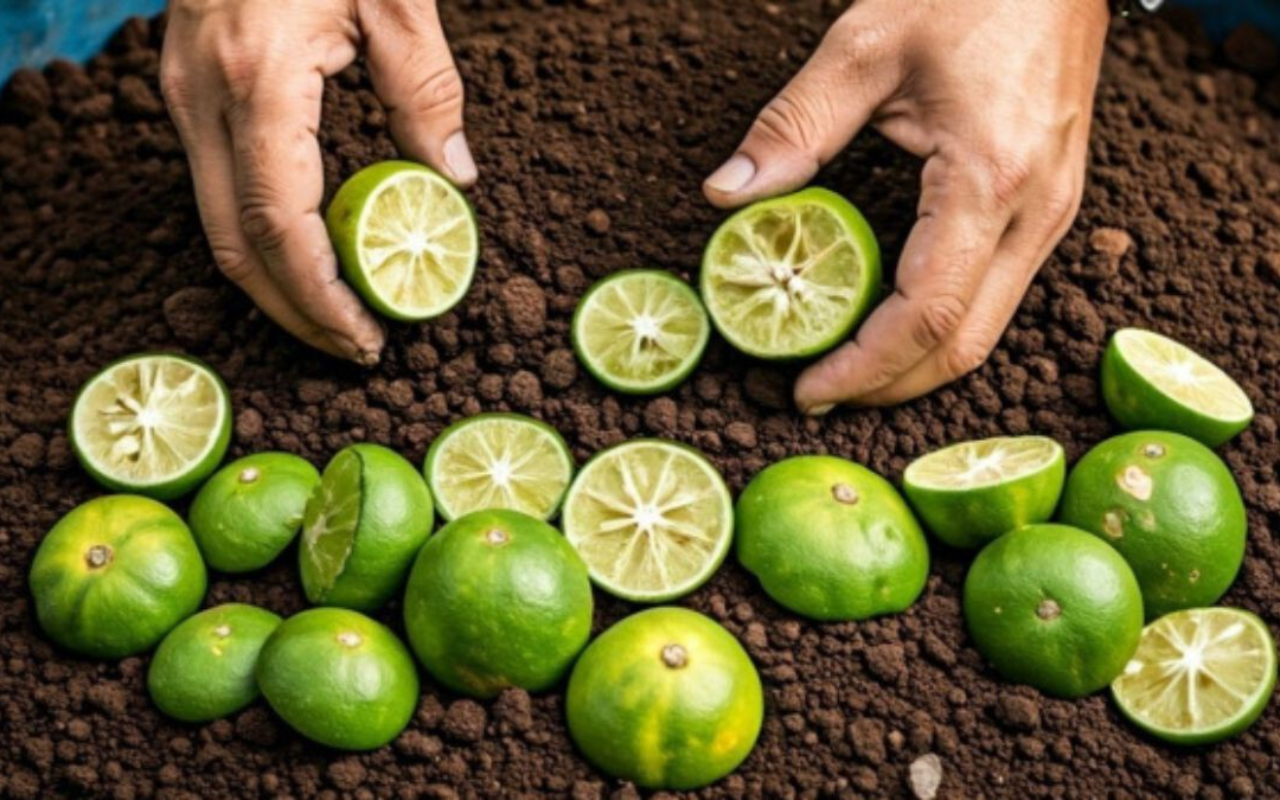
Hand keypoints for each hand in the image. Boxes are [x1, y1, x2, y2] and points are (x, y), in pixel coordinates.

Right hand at [161, 0, 475, 362]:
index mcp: (258, 76)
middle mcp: (202, 96)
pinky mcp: (185, 92)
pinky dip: (261, 240)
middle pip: (233, 246)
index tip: (366, 338)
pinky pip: (216, 189)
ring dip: (274, 285)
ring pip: (215, 225)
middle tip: (356, 351)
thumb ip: (427, 92)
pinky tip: (310, 257)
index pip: (280, 223)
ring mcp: (181, 95)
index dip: (319, 296)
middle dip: (293, 313)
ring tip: (339, 318)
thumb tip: (454, 183)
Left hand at [704, 0, 1108, 409]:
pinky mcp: (1051, 205)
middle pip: (966, 345)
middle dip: (889, 388)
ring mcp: (1054, 213)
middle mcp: (1038, 212)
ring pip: (988, 328)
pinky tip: (889, 322)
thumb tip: (725, 195)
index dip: (864, 368)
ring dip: (916, 364)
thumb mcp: (864, 47)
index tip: (806, 390)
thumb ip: (792, 127)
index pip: (928, 316)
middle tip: (819, 397)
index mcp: (991, 179)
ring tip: (845, 370)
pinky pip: (998, 293)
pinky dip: (941, 325)